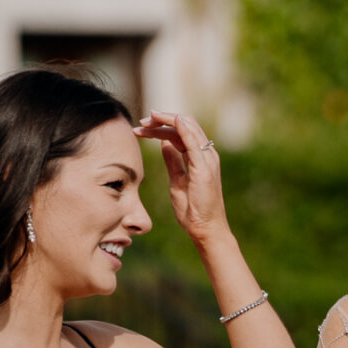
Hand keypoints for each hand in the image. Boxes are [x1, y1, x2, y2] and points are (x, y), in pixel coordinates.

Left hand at [135, 111, 228, 244]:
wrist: (205, 228)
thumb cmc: (193, 209)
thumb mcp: (177, 180)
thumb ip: (173, 160)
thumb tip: (164, 143)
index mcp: (200, 157)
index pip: (181, 131)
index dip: (161, 126)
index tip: (141, 128)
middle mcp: (206, 154)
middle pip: (184, 124)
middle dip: (161, 119)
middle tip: (141, 121)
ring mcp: (207, 158)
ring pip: (187, 127)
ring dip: (166, 120)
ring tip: (147, 121)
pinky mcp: (203, 166)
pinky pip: (192, 140)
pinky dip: (180, 127)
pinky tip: (167, 120)